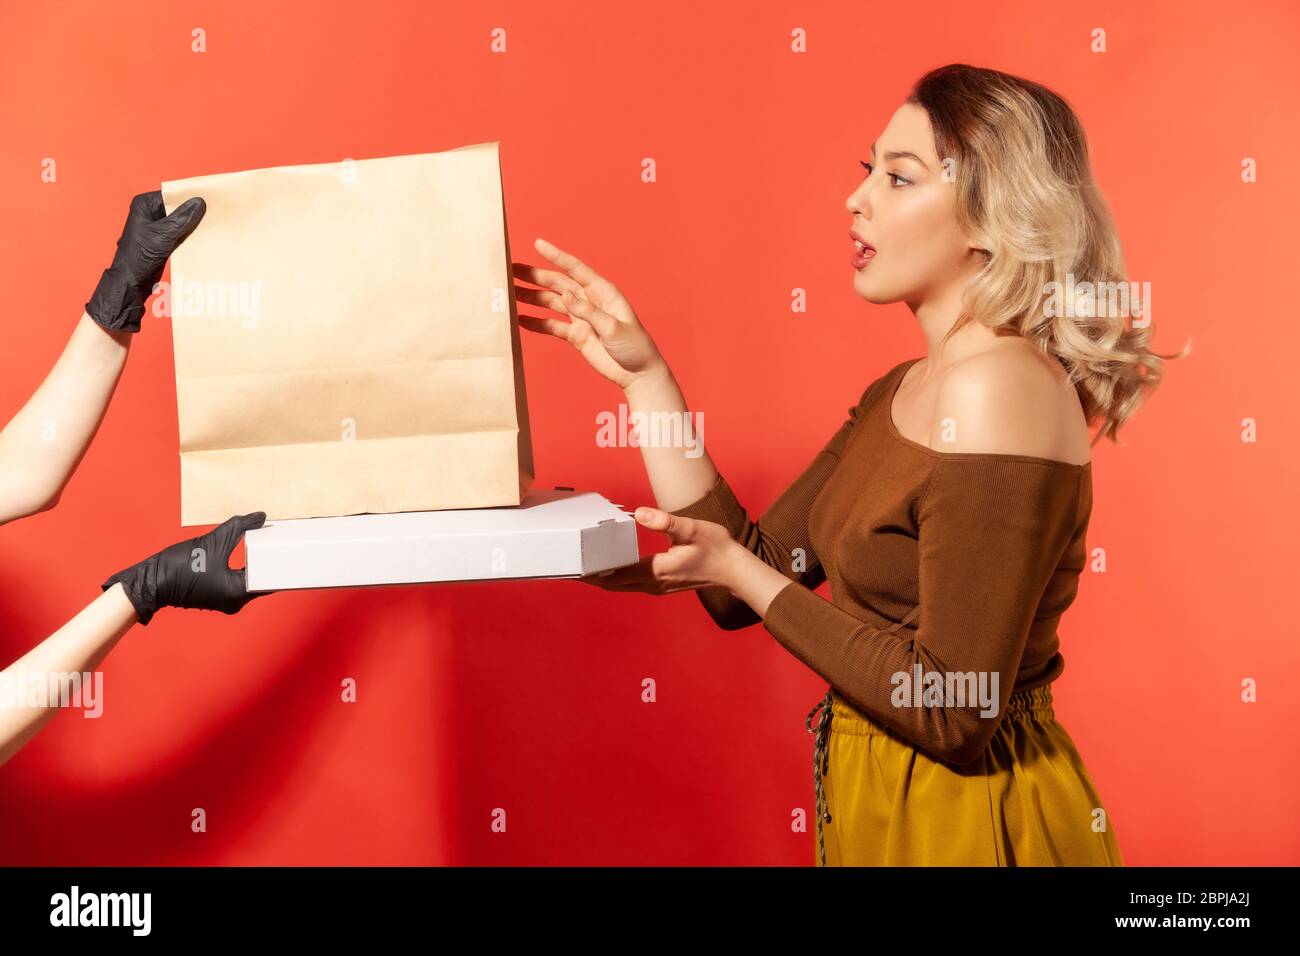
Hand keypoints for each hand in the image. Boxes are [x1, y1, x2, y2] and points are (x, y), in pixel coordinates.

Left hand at [86, 190, 205, 332]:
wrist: (132, 281)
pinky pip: (180, 232)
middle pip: (177, 207)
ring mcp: (156, 226)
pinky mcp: (162, 239)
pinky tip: (203, 236)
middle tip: (214, 211)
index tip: (209, 197)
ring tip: (211, 223)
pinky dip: (190, 234)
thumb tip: (200, 202)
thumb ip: (183, 218)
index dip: (189, 196)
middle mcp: (149, 212)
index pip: (171, 194)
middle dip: (193, 211)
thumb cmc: (140, 256)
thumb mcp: (164, 234)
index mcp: (144, 205)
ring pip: (180, 220)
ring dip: (193, 224)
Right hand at [101, 512, 266, 624]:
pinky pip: (238, 582)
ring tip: (268, 545)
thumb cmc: (179, 566)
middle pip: (262, 580)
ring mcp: (226, 601)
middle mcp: (235, 602)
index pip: (270, 579)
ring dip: (257, 565)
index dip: (281, 563)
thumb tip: (260, 516)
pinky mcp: (217, 596)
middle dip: (270, 562)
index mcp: (237, 592)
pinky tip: (250, 554)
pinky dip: (244, 569)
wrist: (150, 582)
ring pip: (249, 580)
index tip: (292, 549)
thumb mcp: (213, 541)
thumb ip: (240, 526)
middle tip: (282, 542)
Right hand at [512, 237, 667, 392]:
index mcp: (602, 293)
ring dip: (531, 297)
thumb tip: (566, 295)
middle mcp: (589, 301)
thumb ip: (589, 312)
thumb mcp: (614, 327)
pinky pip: (552, 326)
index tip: (538, 244)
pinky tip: (519, 319)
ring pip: (551, 302)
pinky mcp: (576, 335)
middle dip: (535, 276)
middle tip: (511, 270)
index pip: (576, 269)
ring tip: (510, 292)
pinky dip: (536, 323)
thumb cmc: (635, 347)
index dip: (556, 256)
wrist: (638, 374)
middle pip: (558, 284)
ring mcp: (581, 318)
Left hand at [580, 507, 738, 594]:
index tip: (575, 568)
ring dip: (601, 579)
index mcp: (657, 570)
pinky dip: (615, 578)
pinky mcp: (661, 584)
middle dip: (590, 578)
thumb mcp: (691, 529)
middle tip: (568, 569)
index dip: (594, 571)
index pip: (617, 573)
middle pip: (613, 584)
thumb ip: (665, 521)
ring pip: (621, 586)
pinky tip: (607, 569)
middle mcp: (654, 583)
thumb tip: (639, 513)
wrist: (733, 569)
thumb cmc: (716, 547)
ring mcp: (657, 586)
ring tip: (581, 569)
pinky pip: (631, 584)